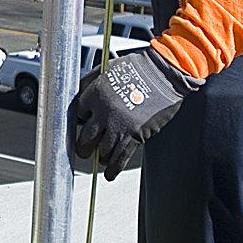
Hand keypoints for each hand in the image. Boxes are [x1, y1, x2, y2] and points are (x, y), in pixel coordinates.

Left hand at [67, 45, 188, 176]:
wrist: (165, 74)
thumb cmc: (138, 68)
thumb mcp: (108, 69)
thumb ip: (90, 82)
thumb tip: (79, 95)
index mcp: (94, 93)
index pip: (78, 114)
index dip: (82, 120)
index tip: (84, 124)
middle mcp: (103, 111)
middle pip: (85, 138)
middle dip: (84, 147)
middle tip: (84, 151)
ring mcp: (119, 125)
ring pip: (102, 151)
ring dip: (101, 156)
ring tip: (103, 157)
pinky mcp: (134, 135)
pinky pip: (120, 158)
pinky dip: (113, 169)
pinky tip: (109, 174)